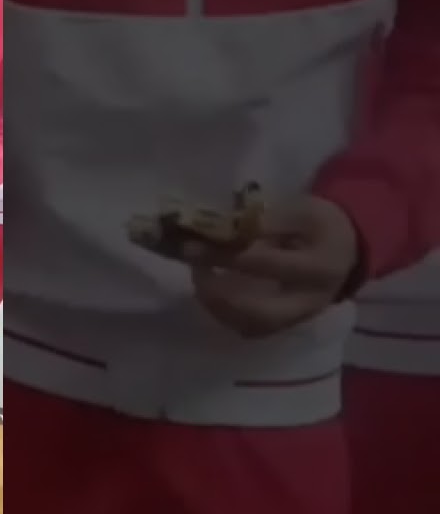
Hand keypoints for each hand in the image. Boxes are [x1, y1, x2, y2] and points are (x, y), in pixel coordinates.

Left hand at [188, 197, 358, 337]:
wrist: (345, 248)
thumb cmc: (319, 225)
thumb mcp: (301, 210)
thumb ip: (265, 220)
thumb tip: (221, 226)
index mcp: (320, 266)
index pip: (268, 265)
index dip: (227, 256)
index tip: (194, 245)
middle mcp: (311, 301)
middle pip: (261, 311)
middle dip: (219, 293)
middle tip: (195, 269)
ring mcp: (298, 318)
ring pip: (252, 326)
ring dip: (217, 305)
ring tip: (199, 276)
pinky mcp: (285, 325)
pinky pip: (250, 329)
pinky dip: (224, 313)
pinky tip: (209, 290)